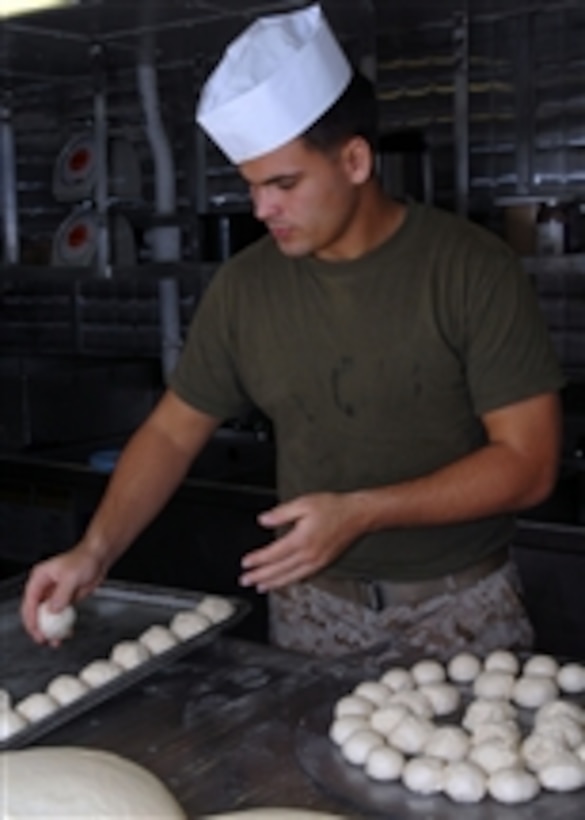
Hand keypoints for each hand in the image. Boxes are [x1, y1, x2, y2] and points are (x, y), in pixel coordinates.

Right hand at [20, 546, 106, 643]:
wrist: (99, 558)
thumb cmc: (84, 559)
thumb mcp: (71, 577)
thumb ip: (61, 594)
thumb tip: (52, 611)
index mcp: (39, 578)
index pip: (29, 602)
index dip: (31, 619)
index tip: (37, 632)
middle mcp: (44, 587)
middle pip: (35, 612)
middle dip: (39, 628)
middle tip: (44, 639)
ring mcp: (54, 594)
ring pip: (47, 616)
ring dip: (50, 629)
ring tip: (55, 641)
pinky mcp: (65, 599)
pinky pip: (60, 616)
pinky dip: (62, 625)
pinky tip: (67, 633)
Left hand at [240, 492, 363, 590]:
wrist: (358, 515)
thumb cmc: (333, 507)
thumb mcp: (304, 503)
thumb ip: (281, 513)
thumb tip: (263, 520)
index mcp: (302, 540)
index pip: (274, 554)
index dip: (258, 560)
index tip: (245, 563)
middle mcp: (309, 555)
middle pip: (280, 570)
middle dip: (261, 576)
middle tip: (245, 581)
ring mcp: (317, 562)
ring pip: (291, 577)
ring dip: (274, 583)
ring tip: (260, 587)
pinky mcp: (323, 563)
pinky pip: (303, 577)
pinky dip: (289, 581)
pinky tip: (283, 582)